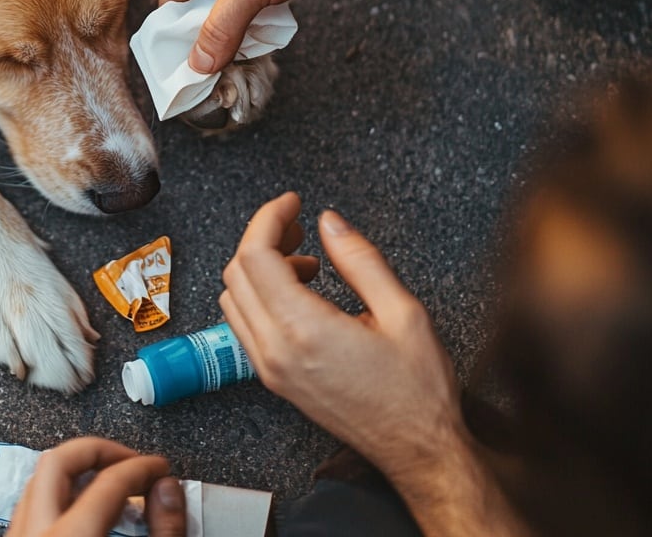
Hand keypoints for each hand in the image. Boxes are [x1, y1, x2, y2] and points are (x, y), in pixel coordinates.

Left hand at [6, 437, 186, 536]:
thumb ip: (163, 531)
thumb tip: (166, 491)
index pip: (108, 482)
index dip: (143, 467)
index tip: (159, 468)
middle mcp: (35, 535)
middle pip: (58, 462)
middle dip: (100, 451)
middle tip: (131, 460)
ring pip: (37, 481)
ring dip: (75, 472)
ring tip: (110, 481)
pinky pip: (30, 506)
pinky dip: (58, 495)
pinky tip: (84, 508)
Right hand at [157, 0, 353, 73]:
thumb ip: (223, 26)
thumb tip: (197, 63)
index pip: (171, 1)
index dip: (171, 32)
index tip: (185, 62)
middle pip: (201, 2)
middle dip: (211, 32)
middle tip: (225, 61)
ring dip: (239, 21)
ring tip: (254, 42)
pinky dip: (260, 6)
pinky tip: (275, 16)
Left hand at [219, 193, 463, 483]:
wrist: (418, 448)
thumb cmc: (418, 390)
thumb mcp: (403, 312)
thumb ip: (360, 260)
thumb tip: (329, 221)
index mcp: (304, 330)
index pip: (256, 256)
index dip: (269, 218)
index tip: (292, 202)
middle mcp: (275, 351)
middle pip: (237, 273)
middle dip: (263, 239)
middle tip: (299, 226)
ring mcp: (269, 369)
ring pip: (234, 299)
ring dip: (259, 269)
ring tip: (307, 262)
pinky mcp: (274, 380)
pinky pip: (245, 326)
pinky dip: (260, 297)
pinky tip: (300, 293)